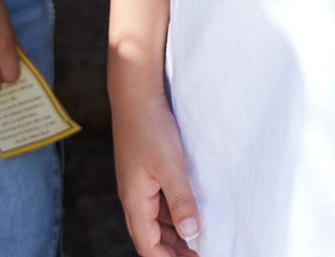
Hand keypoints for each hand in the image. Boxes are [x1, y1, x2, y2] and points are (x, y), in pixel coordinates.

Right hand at [112, 85, 201, 256]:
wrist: (136, 94)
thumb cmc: (150, 127)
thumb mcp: (170, 166)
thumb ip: (181, 200)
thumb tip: (191, 233)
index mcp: (135, 201)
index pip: (147, 245)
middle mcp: (134, 196)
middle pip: (151, 236)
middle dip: (172, 250)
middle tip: (200, 255)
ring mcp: (140, 183)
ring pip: (157, 219)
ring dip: (175, 232)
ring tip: (199, 240)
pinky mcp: (147, 170)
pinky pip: (160, 201)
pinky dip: (174, 211)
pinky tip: (191, 209)